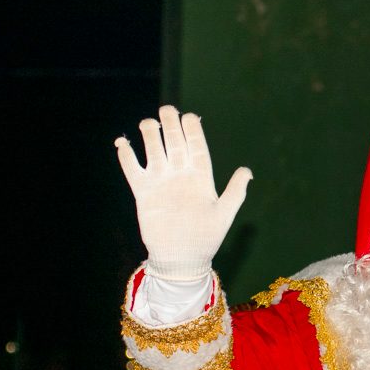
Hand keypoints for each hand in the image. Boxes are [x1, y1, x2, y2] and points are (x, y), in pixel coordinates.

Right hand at [116, 106, 250, 279]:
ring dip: (150, 136)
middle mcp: (180, 176)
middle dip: (171, 126)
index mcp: (201, 178)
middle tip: (167, 109)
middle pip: (175, 144)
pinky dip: (127, 157)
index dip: (193, 132)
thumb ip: (235, 191)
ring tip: (148, 123)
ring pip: (154, 151)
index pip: (197, 148)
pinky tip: (122, 143)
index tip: (190, 117)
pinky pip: (133, 170)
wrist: (182, 259)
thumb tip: (247, 171)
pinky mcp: (144, 192)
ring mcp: (161, 183)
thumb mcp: (224, 214)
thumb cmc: (206, 238)